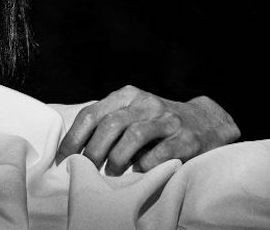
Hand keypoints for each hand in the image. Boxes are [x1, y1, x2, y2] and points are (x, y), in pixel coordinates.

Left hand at [56, 85, 239, 174]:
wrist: (206, 121)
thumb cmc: (158, 121)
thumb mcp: (133, 112)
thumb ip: (109, 122)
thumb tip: (76, 149)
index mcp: (127, 95)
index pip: (91, 114)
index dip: (74, 138)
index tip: (63, 159)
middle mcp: (145, 103)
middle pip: (109, 125)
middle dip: (94, 151)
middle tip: (88, 170)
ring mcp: (166, 119)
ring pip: (132, 137)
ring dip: (116, 159)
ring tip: (111, 173)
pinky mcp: (186, 138)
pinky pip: (158, 154)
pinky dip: (143, 166)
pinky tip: (138, 172)